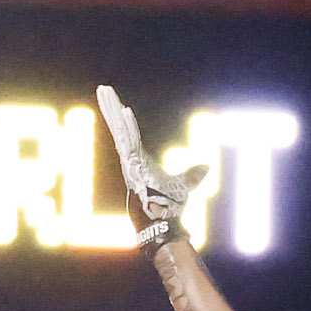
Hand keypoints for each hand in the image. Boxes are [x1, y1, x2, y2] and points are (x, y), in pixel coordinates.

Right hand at [96, 84, 207, 243]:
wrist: (162, 222)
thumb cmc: (169, 208)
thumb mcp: (185, 185)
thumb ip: (193, 175)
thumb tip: (206, 167)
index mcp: (140, 160)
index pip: (131, 134)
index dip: (125, 120)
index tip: (120, 105)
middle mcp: (131, 158)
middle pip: (120, 126)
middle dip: (111, 107)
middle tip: (103, 89)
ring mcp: (130, 161)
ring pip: (120, 129)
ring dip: (112, 109)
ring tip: (104, 90)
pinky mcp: (132, 165)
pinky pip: (129, 141)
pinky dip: (127, 126)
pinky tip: (123, 109)